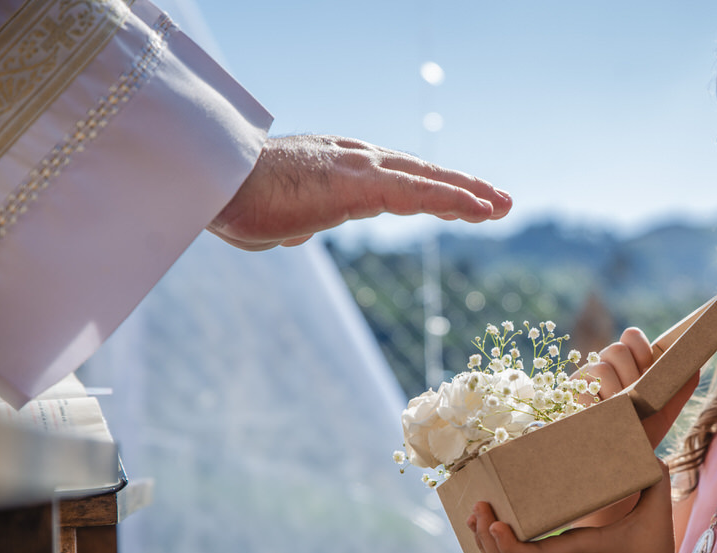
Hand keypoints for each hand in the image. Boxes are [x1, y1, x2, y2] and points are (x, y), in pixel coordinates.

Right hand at [206, 134, 512, 249]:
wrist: (212, 183)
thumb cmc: (234, 201)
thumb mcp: (275, 218)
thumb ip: (296, 222)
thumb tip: (298, 230)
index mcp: (339, 167)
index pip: (398, 179)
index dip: (433, 190)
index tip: (462, 204)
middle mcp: (356, 159)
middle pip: (423, 173)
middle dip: (463, 188)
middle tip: (499, 202)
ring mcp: (360, 167)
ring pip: (429, 179)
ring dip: (471, 193)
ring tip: (503, 206)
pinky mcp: (362, 183)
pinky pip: (421, 192)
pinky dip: (456, 199)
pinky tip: (483, 209)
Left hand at [467, 461, 684, 552]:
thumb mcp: (659, 514)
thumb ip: (655, 479)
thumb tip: (647, 450)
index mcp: (581, 552)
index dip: (507, 545)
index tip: (492, 523)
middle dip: (486, 540)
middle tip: (478, 507)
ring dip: (487, 548)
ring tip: (477, 516)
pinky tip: (488, 535)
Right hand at [576, 327, 699, 448]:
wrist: (620, 461)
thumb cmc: (642, 432)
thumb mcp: (664, 409)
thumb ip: (680, 385)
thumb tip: (695, 363)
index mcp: (626, 365)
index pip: (631, 337)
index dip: (641, 347)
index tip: (648, 367)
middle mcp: (603, 368)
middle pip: (616, 350)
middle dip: (631, 374)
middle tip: (636, 398)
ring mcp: (583, 382)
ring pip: (601, 369)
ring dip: (616, 391)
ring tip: (622, 412)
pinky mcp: (567, 398)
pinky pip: (584, 391)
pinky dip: (598, 404)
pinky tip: (604, 417)